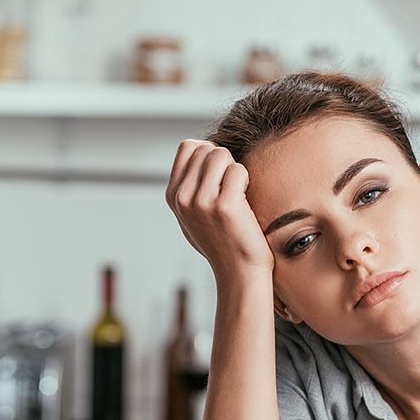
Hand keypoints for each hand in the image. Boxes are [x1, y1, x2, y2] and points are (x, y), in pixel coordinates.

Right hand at [165, 139, 274, 279]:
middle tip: (232, 188)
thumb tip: (198, 147)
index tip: (220, 175)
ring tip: (238, 193)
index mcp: (173, 196)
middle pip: (206, 148)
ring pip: (221, 155)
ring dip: (236, 169)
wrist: (239, 272)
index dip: (209, 153)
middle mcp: (182, 197)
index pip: (188, 147)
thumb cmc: (223, 241)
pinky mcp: (224, 206)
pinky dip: (247, 180)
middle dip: (225, 162)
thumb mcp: (194, 214)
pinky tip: (246, 202)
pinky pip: (238, 170)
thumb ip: (190, 185)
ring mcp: (201, 201)